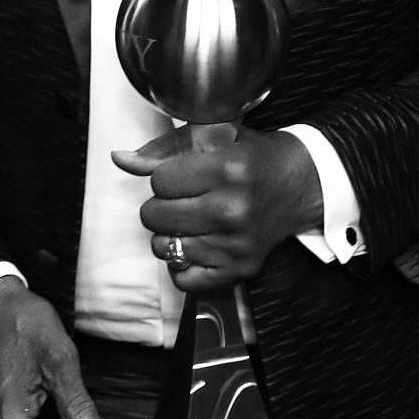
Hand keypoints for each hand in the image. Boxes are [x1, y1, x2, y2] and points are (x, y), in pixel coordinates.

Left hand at [112, 126, 319, 292]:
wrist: (299, 185)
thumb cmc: (253, 158)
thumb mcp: (214, 140)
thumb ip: (163, 149)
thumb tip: (119, 159)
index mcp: (228, 170)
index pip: (159, 182)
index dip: (165, 176)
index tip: (183, 175)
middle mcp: (232, 210)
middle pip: (155, 216)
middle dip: (162, 205)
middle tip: (185, 198)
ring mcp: (236, 245)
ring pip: (164, 248)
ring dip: (170, 234)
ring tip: (191, 220)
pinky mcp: (239, 271)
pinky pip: (183, 278)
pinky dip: (183, 264)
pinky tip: (198, 244)